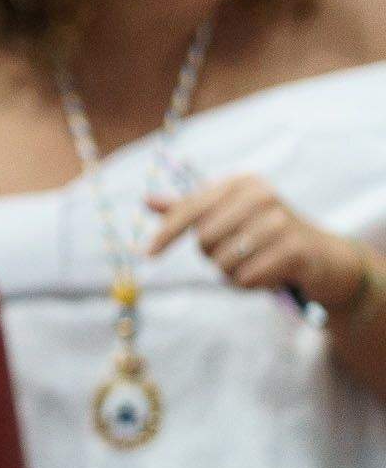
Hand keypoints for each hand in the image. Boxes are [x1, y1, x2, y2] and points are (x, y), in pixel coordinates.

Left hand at [149, 176, 370, 309]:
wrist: (322, 256)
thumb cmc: (264, 235)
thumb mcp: (228, 216)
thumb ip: (189, 210)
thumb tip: (146, 201)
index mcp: (241, 183)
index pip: (190, 208)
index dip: (165, 233)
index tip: (147, 254)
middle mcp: (262, 195)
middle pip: (204, 240)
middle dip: (213, 256)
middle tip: (238, 253)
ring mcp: (280, 221)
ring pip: (223, 262)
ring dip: (231, 272)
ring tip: (254, 263)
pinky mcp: (294, 249)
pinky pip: (245, 278)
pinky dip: (250, 284)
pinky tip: (268, 275)